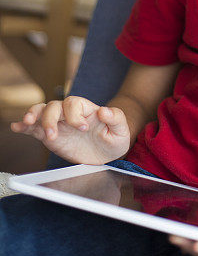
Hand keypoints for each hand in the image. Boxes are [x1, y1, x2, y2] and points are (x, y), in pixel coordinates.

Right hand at [10, 96, 130, 164]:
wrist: (107, 151)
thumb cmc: (115, 137)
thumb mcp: (121, 129)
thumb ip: (116, 118)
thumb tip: (104, 111)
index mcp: (86, 109)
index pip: (74, 104)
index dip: (74, 115)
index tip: (81, 128)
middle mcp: (70, 114)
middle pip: (54, 106)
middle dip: (50, 119)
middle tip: (53, 135)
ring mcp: (59, 123)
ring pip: (42, 112)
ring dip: (34, 116)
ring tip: (27, 124)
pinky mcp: (51, 136)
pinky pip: (35, 128)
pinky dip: (24, 127)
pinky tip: (17, 127)